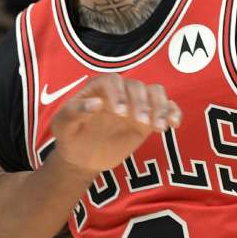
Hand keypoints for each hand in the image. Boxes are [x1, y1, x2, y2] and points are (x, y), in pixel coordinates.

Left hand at [51, 74, 180, 173]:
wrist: (82, 156)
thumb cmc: (70, 135)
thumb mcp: (62, 125)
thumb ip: (75, 111)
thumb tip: (97, 103)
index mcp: (98, 87)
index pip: (113, 81)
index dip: (119, 94)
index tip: (120, 113)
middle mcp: (119, 91)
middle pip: (138, 86)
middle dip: (142, 103)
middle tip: (142, 124)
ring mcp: (135, 104)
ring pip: (156, 93)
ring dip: (161, 107)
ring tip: (159, 127)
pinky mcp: (148, 118)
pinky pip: (167, 108)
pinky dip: (173, 113)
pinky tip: (174, 125)